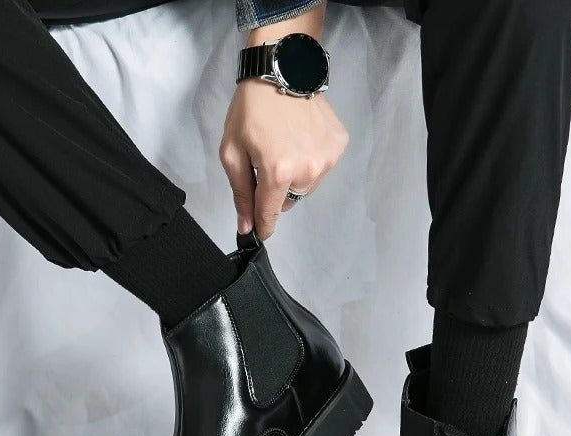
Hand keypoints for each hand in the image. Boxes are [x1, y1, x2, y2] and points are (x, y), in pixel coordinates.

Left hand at [218, 8, 347, 239]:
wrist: (283, 68)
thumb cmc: (252, 106)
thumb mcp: (232, 151)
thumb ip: (241, 193)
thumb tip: (246, 226)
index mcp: (278, 172)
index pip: (270, 215)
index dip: (263, 226)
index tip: (259, 232)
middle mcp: (307, 170)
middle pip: (288, 202)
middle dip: (276, 190)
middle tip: (266, 161)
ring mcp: (326, 159)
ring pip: (306, 187)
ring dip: (294, 176)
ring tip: (284, 146)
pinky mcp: (338, 147)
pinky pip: (321, 169)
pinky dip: (310, 160)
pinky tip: (300, 138)